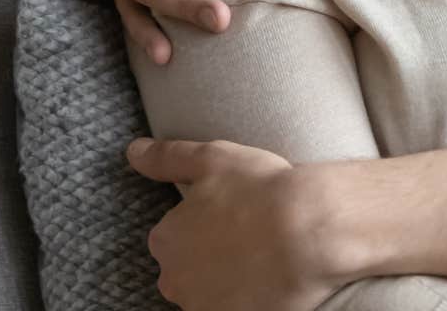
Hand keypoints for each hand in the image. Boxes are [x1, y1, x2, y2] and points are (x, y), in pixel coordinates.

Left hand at [127, 138, 343, 310]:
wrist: (312, 230)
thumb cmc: (262, 190)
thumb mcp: (213, 159)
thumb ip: (167, 158)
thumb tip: (134, 151)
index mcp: (165, 240)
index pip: (174, 236)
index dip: (206, 224)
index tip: (235, 214)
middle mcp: (175, 279)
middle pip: (188, 270)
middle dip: (212, 257)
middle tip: (251, 236)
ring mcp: (204, 305)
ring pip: (211, 293)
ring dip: (229, 280)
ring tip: (266, 259)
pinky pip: (235, 307)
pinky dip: (248, 298)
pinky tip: (270, 280)